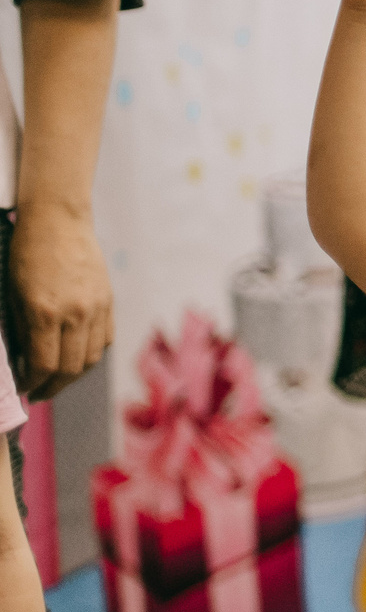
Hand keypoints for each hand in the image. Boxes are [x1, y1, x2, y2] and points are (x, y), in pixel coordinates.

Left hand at [6, 201, 110, 398]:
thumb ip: (19, 327)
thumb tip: (22, 358)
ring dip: (73, 375)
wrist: (59, 219)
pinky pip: (104, 340)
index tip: (24, 389)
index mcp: (45, 311)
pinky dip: (90, 355)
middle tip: (39, 392)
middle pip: (70, 368)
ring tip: (58, 379)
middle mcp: (75, 314)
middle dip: (53, 386)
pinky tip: (77, 356)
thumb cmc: (26, 251)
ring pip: (90, 359)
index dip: (33, 383)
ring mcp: (96, 309)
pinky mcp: (108, 302)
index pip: (44, 364)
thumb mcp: (11, 291)